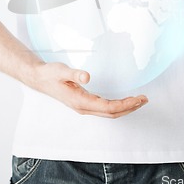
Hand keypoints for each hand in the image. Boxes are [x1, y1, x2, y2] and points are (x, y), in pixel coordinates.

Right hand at [26, 61, 147, 118]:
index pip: (108, 107)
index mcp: (80, 101)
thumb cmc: (50, 74)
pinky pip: (105, 109)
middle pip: (112, 113)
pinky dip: (117, 106)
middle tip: (144, 100)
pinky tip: (124, 101)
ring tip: (139, 101)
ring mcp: (84, 107)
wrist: (39, 78)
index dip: (125, 104)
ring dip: (125, 108)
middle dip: (130, 108)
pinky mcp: (85, 103)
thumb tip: (87, 77)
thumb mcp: (62, 70)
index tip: (138, 98)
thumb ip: (75, 74)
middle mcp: (84, 107)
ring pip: (109, 113)